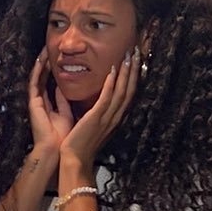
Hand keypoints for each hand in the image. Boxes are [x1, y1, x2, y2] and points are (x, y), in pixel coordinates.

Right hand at [26, 50, 72, 156]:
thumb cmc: (63, 136)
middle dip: (47, 63)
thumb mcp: (66, 113)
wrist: (55, 149)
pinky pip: (34, 83)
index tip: (60, 58)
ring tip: (45, 49)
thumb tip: (63, 88)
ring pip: (38, 77)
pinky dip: (38, 71)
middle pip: (43, 78)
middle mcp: (40, 101)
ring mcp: (35, 101)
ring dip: (41, 63)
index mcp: (49, 104)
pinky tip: (41, 59)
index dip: (54, 71)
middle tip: (51, 48)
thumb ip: (63, 100)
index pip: (51, 83)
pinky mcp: (33, 102)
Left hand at [60, 51, 138, 177]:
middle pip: (130, 89)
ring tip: (128, 55)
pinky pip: (106, 98)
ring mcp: (107, 117)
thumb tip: (98, 97)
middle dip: (134, 69)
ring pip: (122, 91)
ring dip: (126, 72)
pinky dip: (111, 83)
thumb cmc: (81, 142)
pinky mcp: (96, 117)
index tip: (135, 60)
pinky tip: (113, 70)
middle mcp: (115, 116)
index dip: (133, 76)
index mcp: (115, 117)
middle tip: (136, 51)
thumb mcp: (93, 123)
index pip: (128, 93)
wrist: (75, 159)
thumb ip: (97, 110)